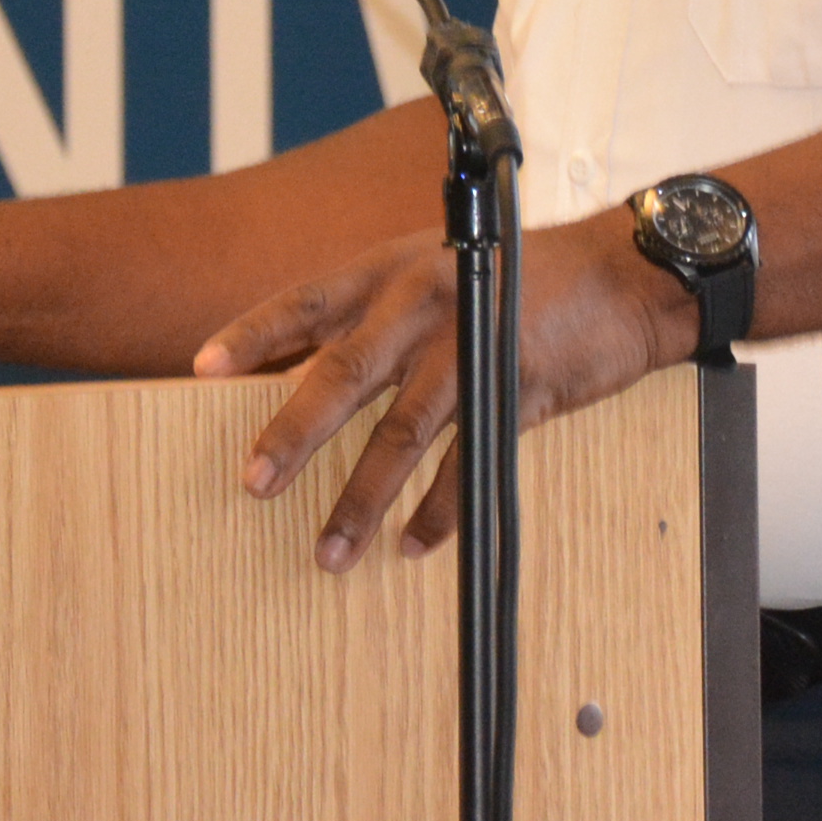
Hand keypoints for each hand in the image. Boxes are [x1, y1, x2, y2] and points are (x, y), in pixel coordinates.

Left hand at [193, 218, 697, 571]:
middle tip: (253, 484)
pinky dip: (439, 512)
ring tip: (327, 552)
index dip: (255, 333)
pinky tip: (412, 546)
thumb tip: (302, 370)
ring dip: (362, 497)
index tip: (202, 369)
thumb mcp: (434, 269)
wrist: (619, 275)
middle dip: (295, 433)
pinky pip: (467, 464)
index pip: (309, 300)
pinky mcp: (518, 391)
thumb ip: (373, 314)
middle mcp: (424, 301)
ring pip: (404, 431)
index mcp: (393, 268)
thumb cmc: (515, 275)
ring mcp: (472, 347)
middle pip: (345, 372)